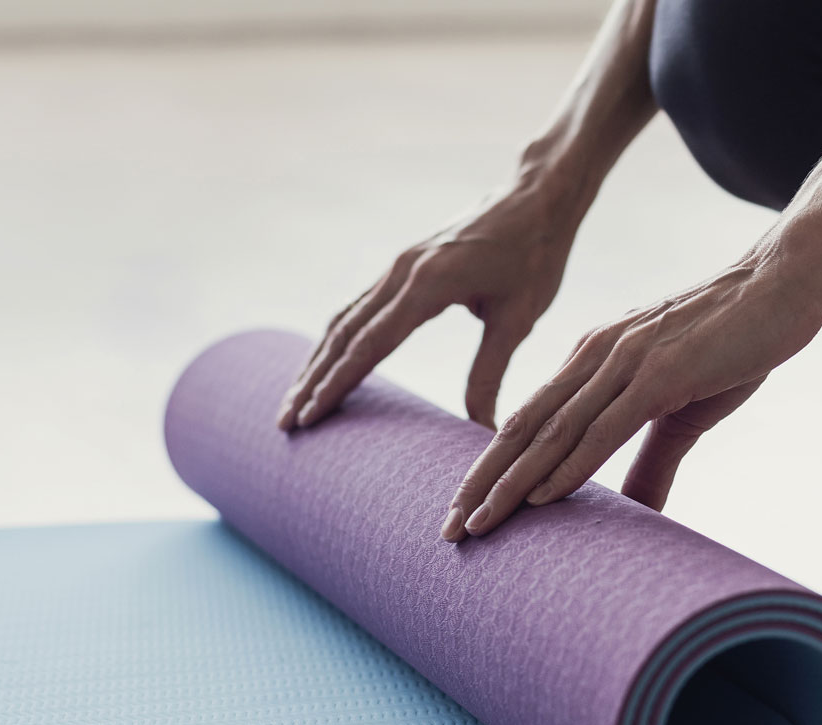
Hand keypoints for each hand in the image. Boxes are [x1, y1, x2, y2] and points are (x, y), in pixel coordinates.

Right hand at [277, 186, 580, 431]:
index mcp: (429, 284)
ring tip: (295, 401)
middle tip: (286, 422)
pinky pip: (358, 307)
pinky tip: (325, 363)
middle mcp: (402, 272)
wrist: (535, 197)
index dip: (338, 383)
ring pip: (344, 319)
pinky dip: (336, 339)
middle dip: (312, 380)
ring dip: (317, 361)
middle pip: (343, 334)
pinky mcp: (403, 265)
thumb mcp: (519, 318)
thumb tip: (482, 429)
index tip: (311, 416)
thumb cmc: (536, 255)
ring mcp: (398, 266)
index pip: (370, 343)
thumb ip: (490, 372)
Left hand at [439, 260, 821, 540]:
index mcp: (592, 359)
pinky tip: (544, 498)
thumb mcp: (682, 408)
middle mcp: (595, 356)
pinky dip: (571, 465)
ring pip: (554, 432)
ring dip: (512, 483)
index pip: (529, 420)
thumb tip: (632, 512)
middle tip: (447, 531)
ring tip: (477, 524)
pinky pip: (605, 427)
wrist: (782, 284)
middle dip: (481, 482)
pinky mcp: (661, 372)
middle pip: (524, 428)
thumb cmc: (733, 341)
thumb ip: (651, 460)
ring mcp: (625, 362)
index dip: (491, 467)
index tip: (463, 510)